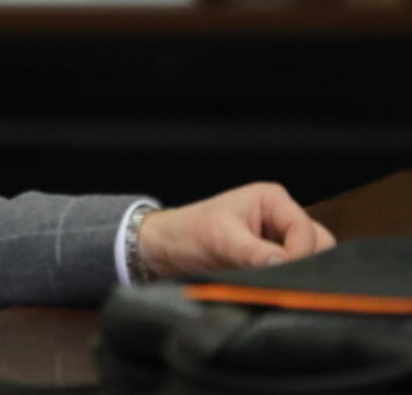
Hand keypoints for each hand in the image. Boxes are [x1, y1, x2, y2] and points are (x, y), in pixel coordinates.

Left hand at [137, 182, 335, 278]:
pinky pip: (295, 272)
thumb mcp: (220, 240)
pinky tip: (266, 286)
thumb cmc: (188, 233)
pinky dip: (286, 281)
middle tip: (277, 279)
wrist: (167, 248)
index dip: (299, 254)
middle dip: (301, 264)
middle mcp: (281, 216)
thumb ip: (254, 253)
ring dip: (293, 274)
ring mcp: (279, 238)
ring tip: (265, 281)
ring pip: (310, 260)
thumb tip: (284, 263)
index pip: (306, 230)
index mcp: (272, 199)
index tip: (281, 273)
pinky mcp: (273, 258)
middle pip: (318, 244)